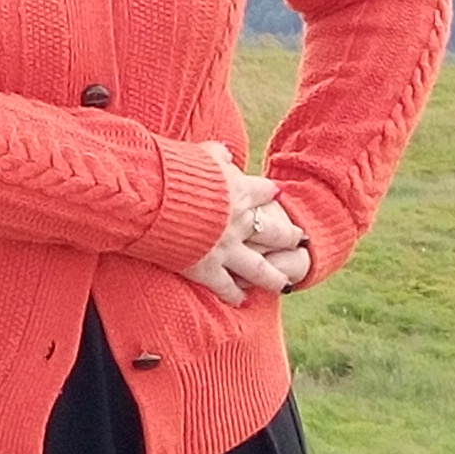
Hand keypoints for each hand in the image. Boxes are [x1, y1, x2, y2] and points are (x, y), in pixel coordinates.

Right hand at [179, 145, 308, 303]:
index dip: (271, 192)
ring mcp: (226, 248)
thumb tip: (226, 153)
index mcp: (239, 191)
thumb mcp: (200, 154)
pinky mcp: (206, 268)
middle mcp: (239, 222)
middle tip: (300, 240)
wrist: (154, 197)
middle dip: (289, 237)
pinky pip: (226, 286)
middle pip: (274, 232)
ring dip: (274, 277)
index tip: (278, 194)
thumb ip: (216, 155)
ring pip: (259, 268)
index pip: (264, 191)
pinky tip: (242, 301)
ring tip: (283, 284)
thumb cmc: (173, 170)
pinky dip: (234, 295)